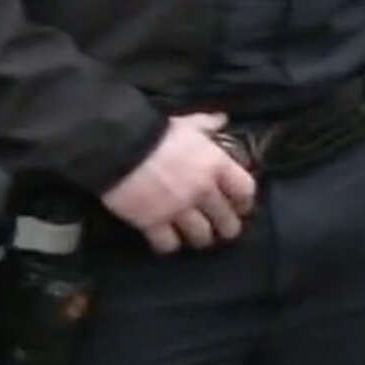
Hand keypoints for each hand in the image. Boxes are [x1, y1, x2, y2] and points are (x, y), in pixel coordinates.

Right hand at [100, 112, 257, 254]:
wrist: (119, 146)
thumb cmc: (156, 132)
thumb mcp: (185, 124)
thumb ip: (206, 124)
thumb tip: (222, 120)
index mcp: (215, 165)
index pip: (245, 191)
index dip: (245, 201)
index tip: (241, 205)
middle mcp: (202, 191)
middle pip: (227, 222)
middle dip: (227, 227)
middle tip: (221, 228)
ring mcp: (179, 210)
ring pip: (201, 237)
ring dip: (200, 237)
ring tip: (195, 235)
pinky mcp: (154, 224)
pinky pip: (169, 244)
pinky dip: (169, 244)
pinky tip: (167, 239)